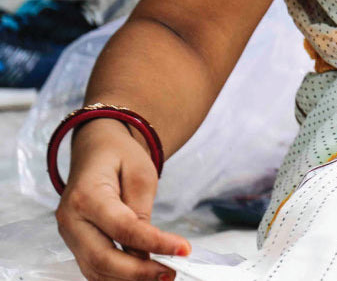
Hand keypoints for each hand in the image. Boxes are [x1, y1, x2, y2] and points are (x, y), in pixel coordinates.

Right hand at [56, 119, 189, 280]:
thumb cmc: (119, 156)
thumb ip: (141, 211)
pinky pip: (95, 268)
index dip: (154, 243)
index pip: (122, 228)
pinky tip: (143, 275)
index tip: (183, 250)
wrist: (96, 150)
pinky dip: (118, 277)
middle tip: (170, 273)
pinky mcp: (76, 244)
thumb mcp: (141, 173)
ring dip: (130, 279)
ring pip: (96, 269)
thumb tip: (148, 250)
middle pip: (102, 257)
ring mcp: (70, 235)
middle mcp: (70, 219)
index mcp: (86, 195)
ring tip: (163, 276)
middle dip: (138, 272)